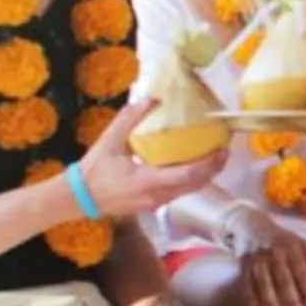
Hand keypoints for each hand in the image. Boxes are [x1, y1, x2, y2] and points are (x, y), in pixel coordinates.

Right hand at [78, 98, 227, 216]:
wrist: (80, 198)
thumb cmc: (94, 170)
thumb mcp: (109, 141)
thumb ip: (129, 119)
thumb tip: (151, 99)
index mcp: (147, 181)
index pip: (187, 175)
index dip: (208, 164)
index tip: (222, 149)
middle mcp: (157, 196)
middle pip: (196, 185)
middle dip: (214, 168)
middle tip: (225, 150)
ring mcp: (156, 203)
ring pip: (189, 191)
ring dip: (204, 175)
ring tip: (214, 156)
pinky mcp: (154, 206)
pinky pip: (180, 193)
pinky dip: (192, 180)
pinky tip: (194, 166)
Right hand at [228, 211, 305, 305]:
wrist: (258, 228)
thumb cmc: (288, 244)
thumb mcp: (304, 246)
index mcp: (293, 246)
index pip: (303, 271)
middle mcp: (274, 251)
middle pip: (284, 279)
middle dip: (292, 301)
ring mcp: (258, 257)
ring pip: (264, 283)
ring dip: (272, 302)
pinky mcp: (244, 264)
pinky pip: (246, 282)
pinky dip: (251, 297)